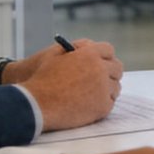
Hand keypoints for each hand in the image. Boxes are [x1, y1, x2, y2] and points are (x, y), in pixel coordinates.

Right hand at [6, 38, 122, 129]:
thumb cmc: (42, 78)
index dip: (104, 56)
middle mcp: (100, 69)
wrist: (36, 104)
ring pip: (115, 87)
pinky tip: (92, 104)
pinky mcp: (102, 107)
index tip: (103, 61)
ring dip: (107, 88)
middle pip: (117, 68)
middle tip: (103, 77)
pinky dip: (103, 103)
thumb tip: (91, 46)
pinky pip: (110, 102)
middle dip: (110, 71)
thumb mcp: (56, 54)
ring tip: (94, 92)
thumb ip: (77, 47)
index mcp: (90, 54)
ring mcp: (103, 89)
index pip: (108, 50)